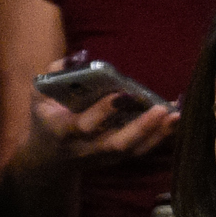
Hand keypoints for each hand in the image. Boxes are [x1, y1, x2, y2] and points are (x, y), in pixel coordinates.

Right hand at [27, 56, 178, 167]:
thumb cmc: (45, 119)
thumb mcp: (38, 95)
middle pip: (116, 145)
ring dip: (157, 134)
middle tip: (161, 109)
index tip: (122, 94)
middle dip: (140, 128)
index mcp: (63, 131)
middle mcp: (86, 149)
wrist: (49, 159)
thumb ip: (54, 73)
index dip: (103, 112)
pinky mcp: (117, 159)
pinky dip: (160, 135)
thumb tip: (78, 57)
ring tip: (176, 114)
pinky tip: (176, 118)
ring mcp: (103, 157)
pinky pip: (142, 149)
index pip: (84, 126)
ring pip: (134, 151)